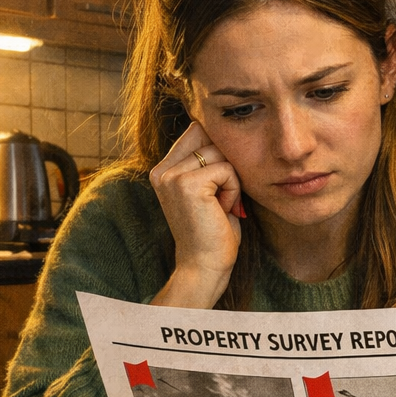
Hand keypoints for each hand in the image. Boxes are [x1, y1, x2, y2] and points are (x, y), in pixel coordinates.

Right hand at [148, 122, 242, 307]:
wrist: (204, 266)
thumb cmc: (214, 231)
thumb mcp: (209, 190)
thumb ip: (208, 162)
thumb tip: (226, 130)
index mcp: (164, 170)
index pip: (197, 131)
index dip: (218, 149)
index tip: (221, 182)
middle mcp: (162, 170)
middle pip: (208, 135)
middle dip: (226, 162)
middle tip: (222, 195)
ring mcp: (171, 176)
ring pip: (220, 153)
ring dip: (231, 179)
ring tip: (221, 205)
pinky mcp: (185, 184)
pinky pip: (226, 170)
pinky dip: (233, 190)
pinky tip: (223, 210)